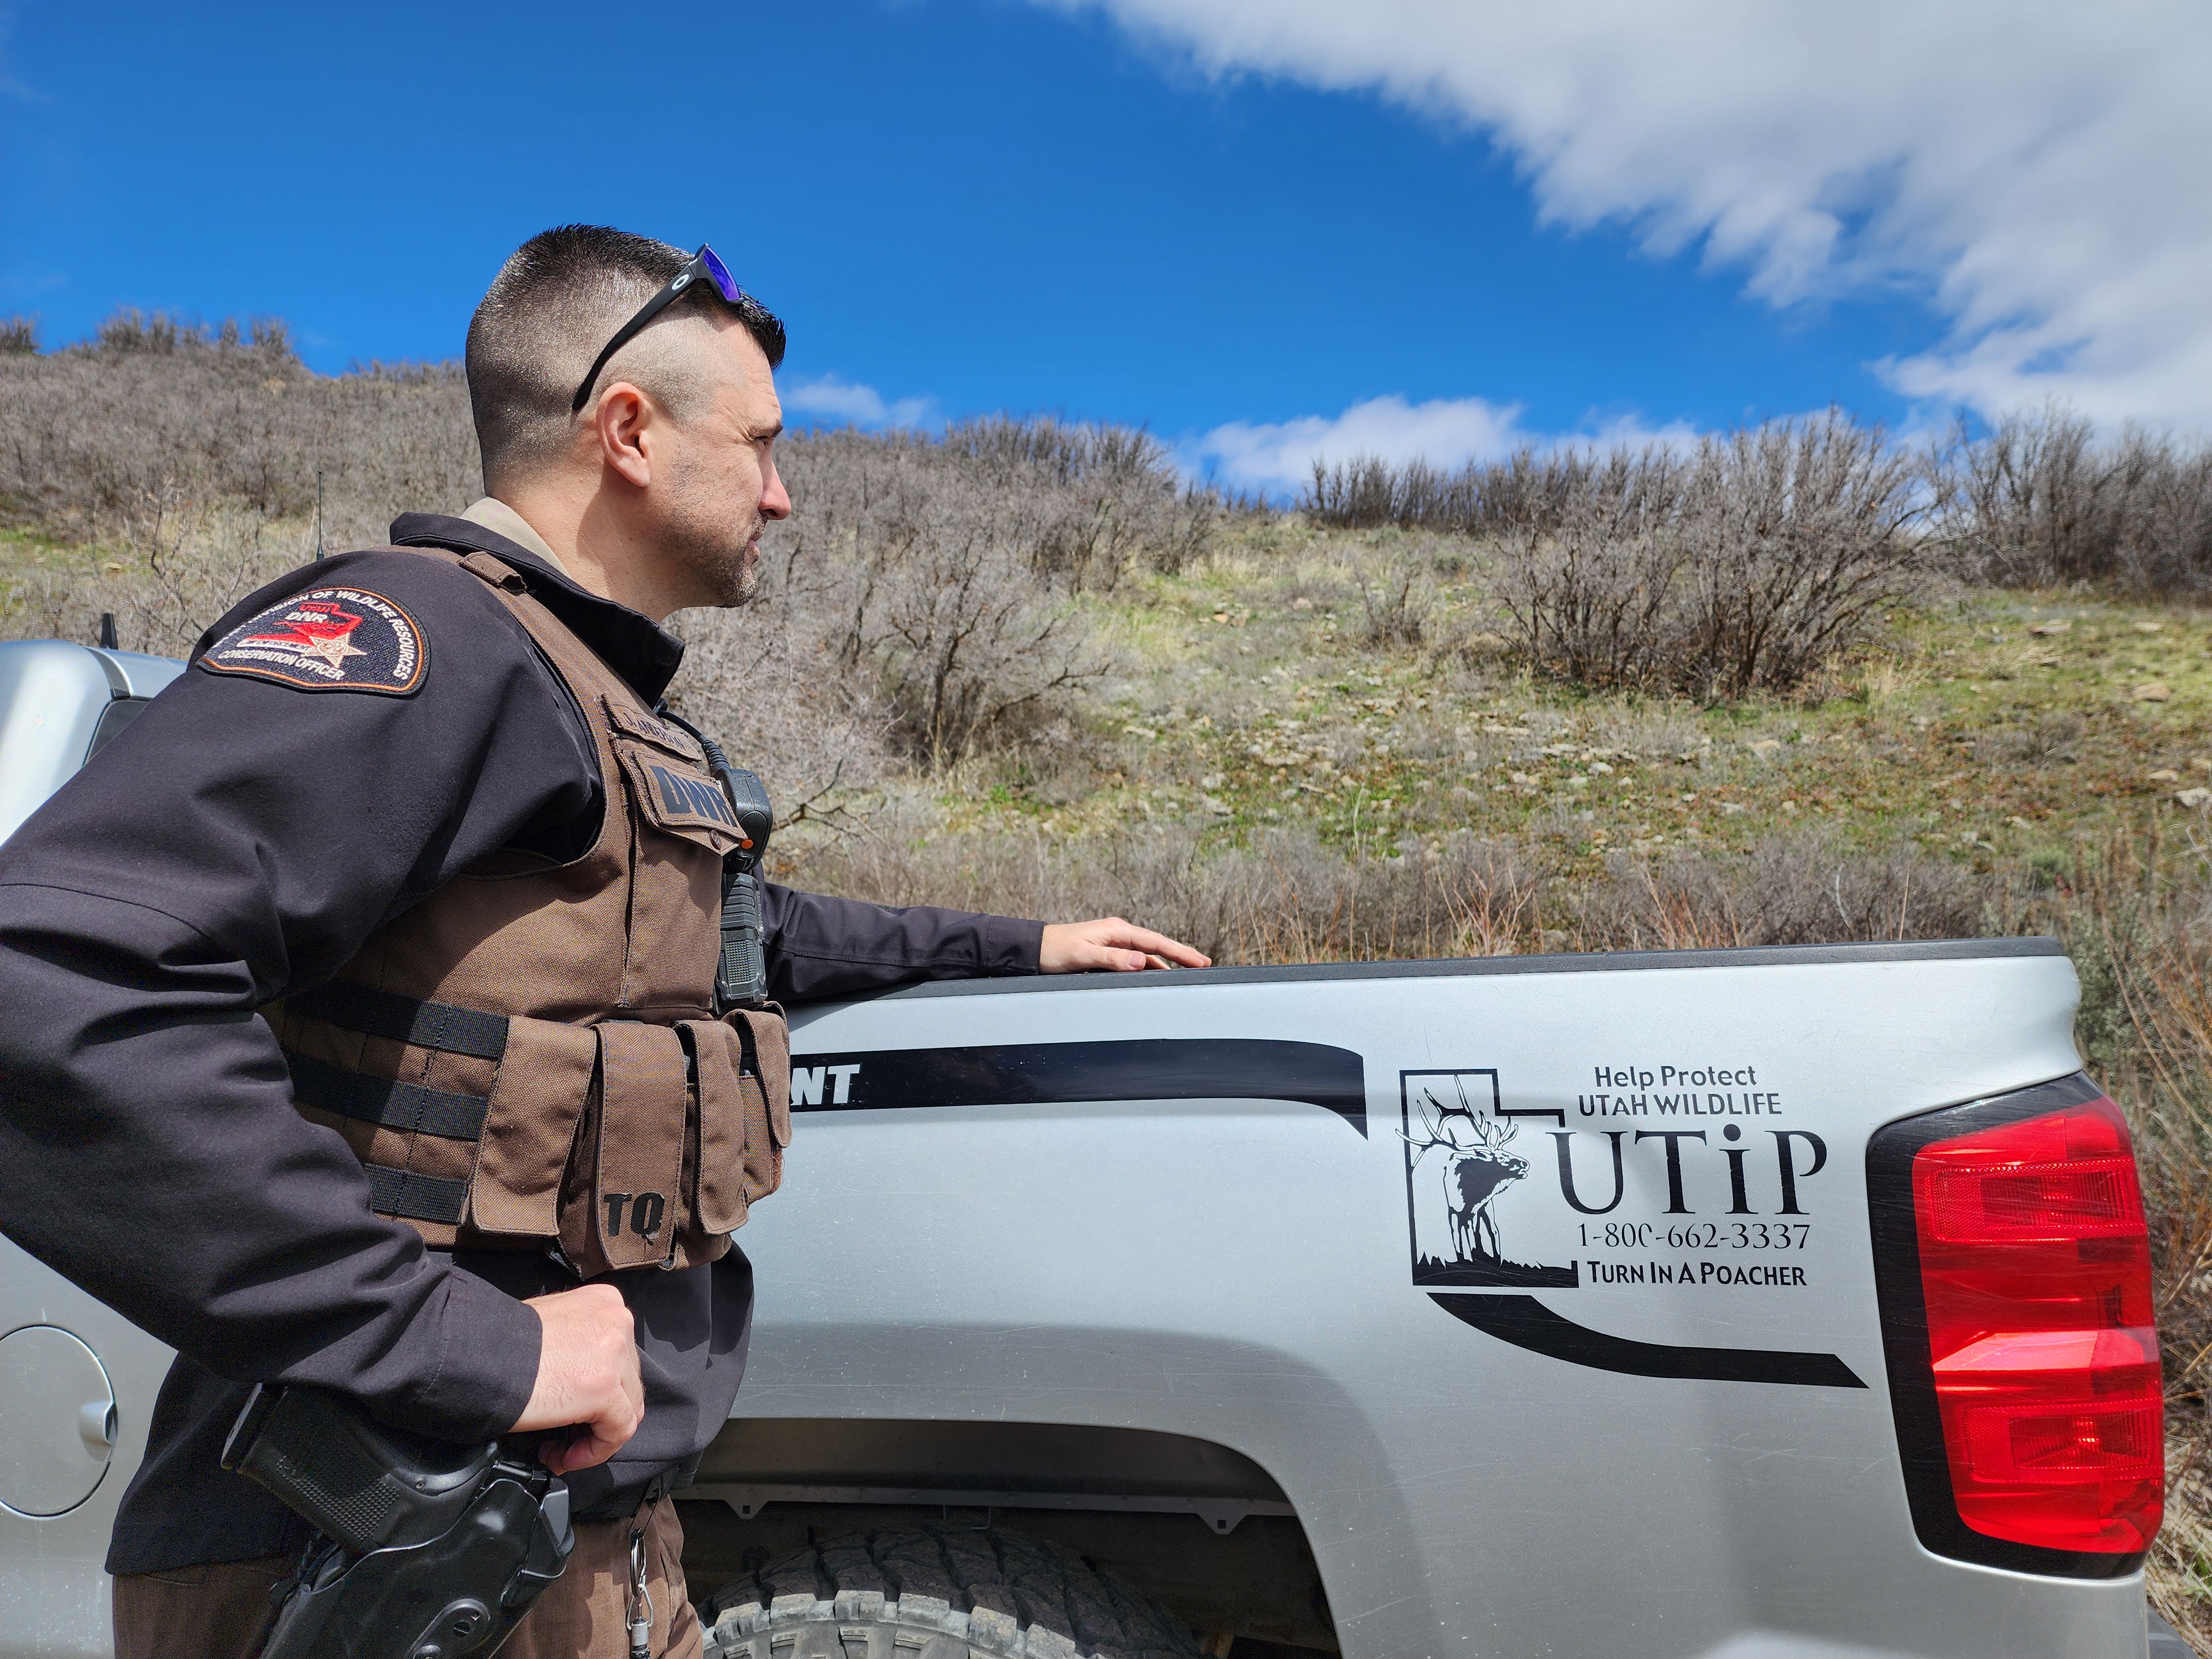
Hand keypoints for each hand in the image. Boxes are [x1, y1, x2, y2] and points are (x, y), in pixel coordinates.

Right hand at [511, 1283, 643, 1474]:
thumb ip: (578, 1343)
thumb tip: (581, 1377)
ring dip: (592, 1438)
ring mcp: (615, 1353)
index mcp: (604, 1302)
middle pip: (627, 1384)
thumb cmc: (498, 1343)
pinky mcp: (604, 1388)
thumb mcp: (551, 1326)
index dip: (598, 1393)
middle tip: (561, 1438)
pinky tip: (560, 1456)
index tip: (570, 1414)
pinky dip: (593, 1452)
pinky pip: (618, 1431)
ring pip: (627, 1409)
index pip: (620, 1358)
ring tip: (557, 1450)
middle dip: (596, 1418)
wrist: (476, 1355)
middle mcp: (618, 1321)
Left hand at [1039, 917, 1211, 973]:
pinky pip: (1134, 959)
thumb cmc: (1056, 951)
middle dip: (1181, 954)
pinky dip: (1149, 967)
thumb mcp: (1084, 956)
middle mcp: (1118, 933)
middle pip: (1157, 945)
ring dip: (1166, 962)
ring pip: (1146, 953)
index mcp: (1117, 930)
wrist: (1034, 949)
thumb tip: (1142, 961)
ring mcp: (1113, 942)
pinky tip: (1156, 975)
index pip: (1156, 942)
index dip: (1180, 952)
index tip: (1200, 960)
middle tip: (1204, 964)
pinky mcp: (1107, 952)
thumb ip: (1113, 959)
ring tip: (1186, 972)